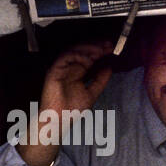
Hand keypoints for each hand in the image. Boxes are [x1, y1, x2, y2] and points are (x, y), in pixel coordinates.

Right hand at [18, 40, 113, 165]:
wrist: (59, 121)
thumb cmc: (71, 110)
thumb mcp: (91, 93)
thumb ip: (100, 81)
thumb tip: (109, 67)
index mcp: (77, 72)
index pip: (89, 57)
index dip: (100, 51)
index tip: (111, 49)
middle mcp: (69, 68)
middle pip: (82, 51)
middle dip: (96, 46)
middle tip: (108, 45)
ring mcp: (62, 68)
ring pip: (74, 51)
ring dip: (88, 48)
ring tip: (101, 50)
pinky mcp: (54, 70)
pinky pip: (65, 58)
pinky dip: (77, 55)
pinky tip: (89, 59)